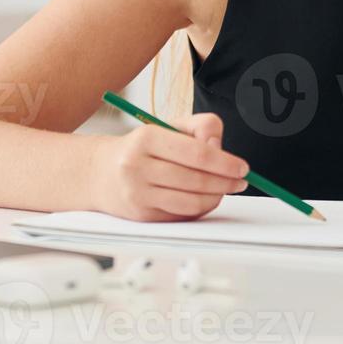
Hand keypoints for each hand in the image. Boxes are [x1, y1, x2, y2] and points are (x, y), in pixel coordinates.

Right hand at [92, 112, 249, 220]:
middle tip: (240, 181)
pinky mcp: (141, 215)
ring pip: (191, 203)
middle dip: (226, 182)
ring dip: (216, 198)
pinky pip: (181, 216)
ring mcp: (137, 194)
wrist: (100, 172)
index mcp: (147, 138)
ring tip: (224, 189)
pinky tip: (204, 199)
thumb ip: (201, 127)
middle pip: (196, 180)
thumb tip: (220, 146)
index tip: (242, 168)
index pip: (196, 153)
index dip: (225, 163)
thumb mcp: (169, 127)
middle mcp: (137, 167)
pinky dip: (199, 209)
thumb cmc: (142, 148)